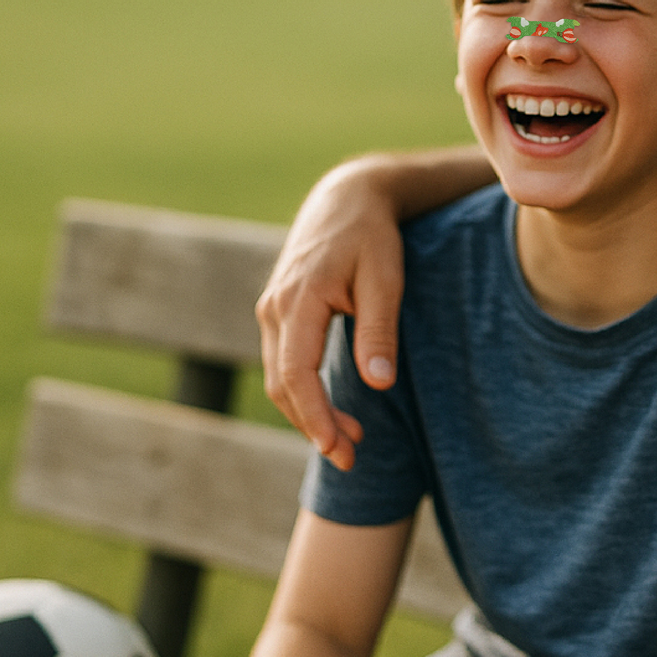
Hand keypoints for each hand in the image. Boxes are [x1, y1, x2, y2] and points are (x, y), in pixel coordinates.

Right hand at [257, 159, 403, 469]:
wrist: (346, 198)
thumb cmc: (371, 236)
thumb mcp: (385, 279)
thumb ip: (378, 331)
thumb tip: (378, 386)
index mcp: (299, 298)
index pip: (296, 373)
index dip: (315, 417)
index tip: (339, 449)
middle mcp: (275, 307)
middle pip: (282, 384)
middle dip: (313, 426)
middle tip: (352, 458)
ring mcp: (271, 309)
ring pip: (278, 377)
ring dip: (308, 414)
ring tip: (350, 441)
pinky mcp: (278, 313)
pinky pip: (283, 363)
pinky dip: (303, 393)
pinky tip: (332, 410)